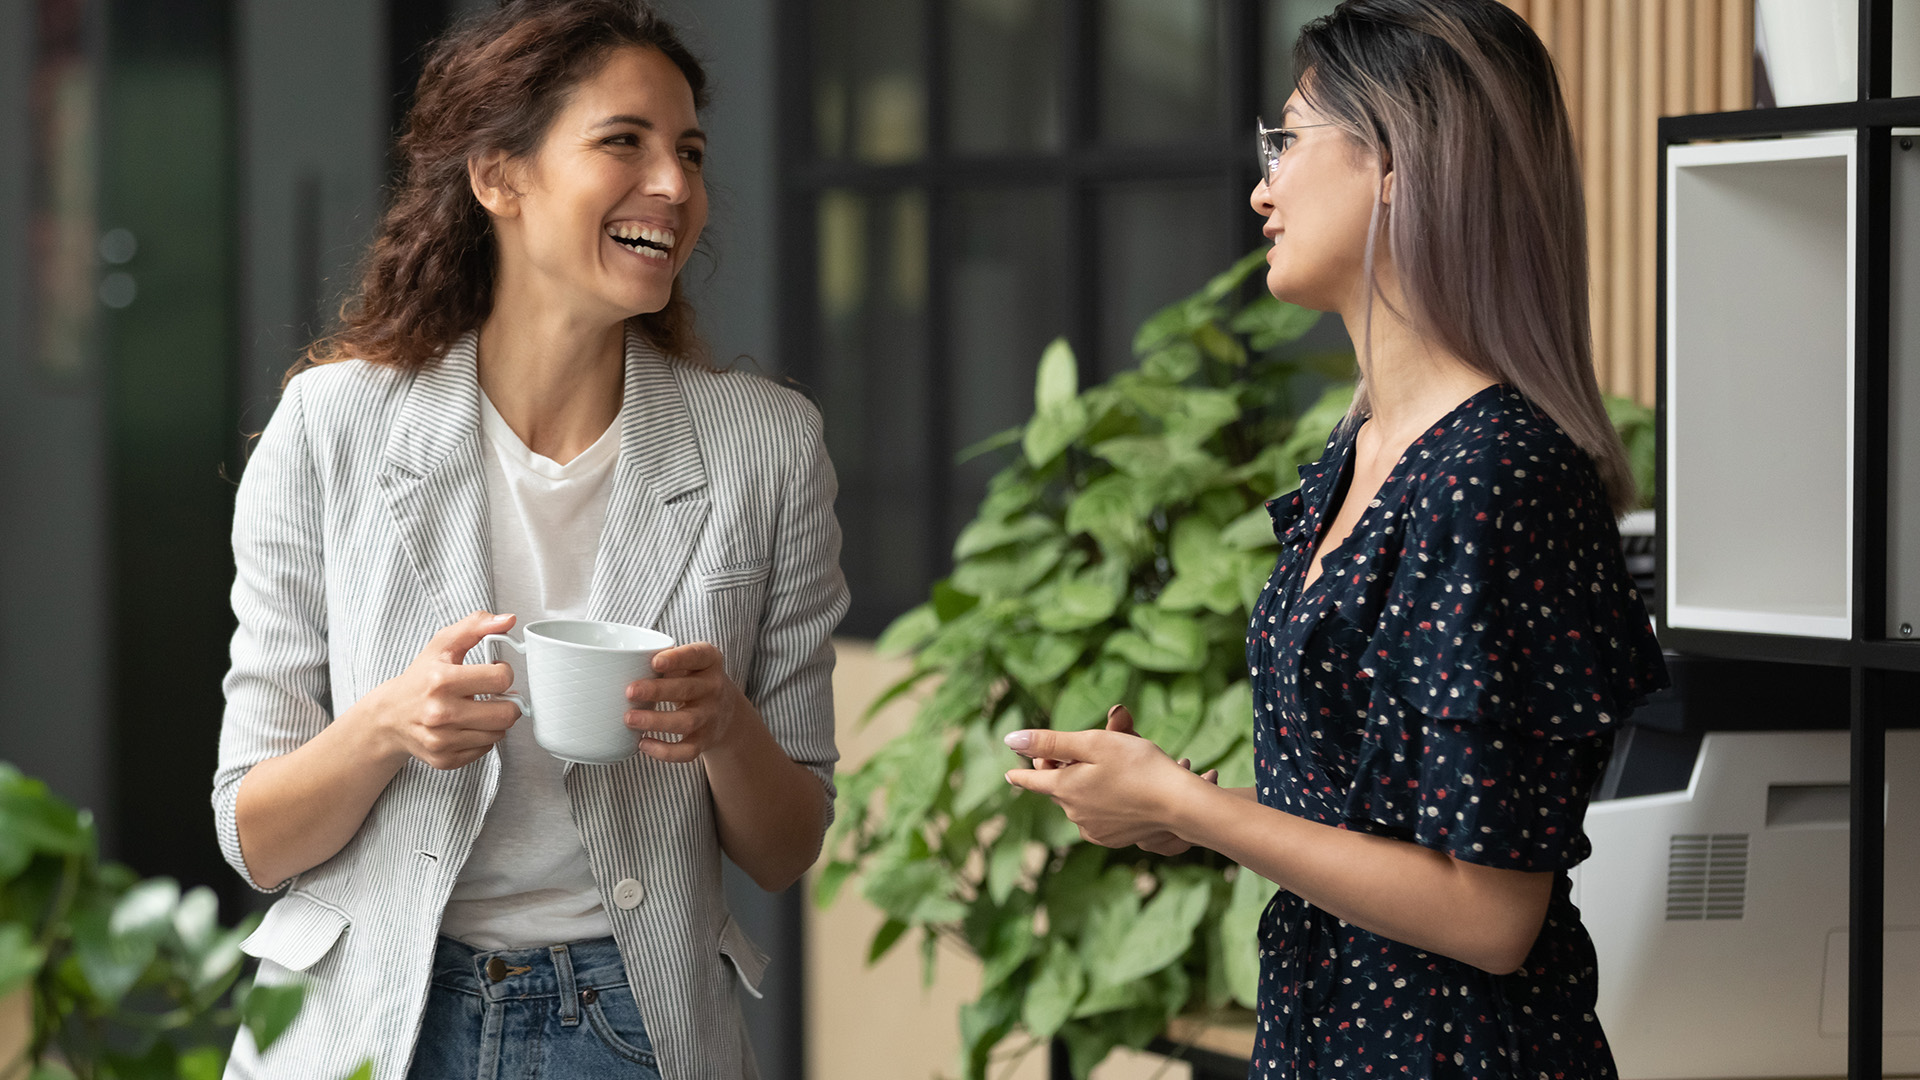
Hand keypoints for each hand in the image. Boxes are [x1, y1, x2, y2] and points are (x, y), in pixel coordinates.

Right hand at [361, 611, 519, 769]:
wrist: (389, 716)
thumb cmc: (421, 677)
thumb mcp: (443, 644)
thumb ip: (476, 626)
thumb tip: (508, 620)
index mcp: (441, 680)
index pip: (501, 679)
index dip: (503, 673)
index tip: (493, 672)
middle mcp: (440, 712)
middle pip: (506, 714)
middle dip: (507, 702)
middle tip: (494, 695)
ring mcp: (441, 739)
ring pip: (498, 734)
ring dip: (495, 721)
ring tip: (479, 709)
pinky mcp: (444, 759)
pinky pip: (485, 750)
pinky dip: (482, 738)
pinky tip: (468, 726)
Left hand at [624, 642, 748, 761]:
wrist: (726, 711)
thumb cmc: (693, 679)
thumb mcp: (689, 663)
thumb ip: (665, 660)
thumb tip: (619, 666)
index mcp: (709, 661)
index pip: (698, 655)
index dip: (678, 658)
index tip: (655, 661)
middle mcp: (713, 687)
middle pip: (687, 689)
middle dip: (657, 691)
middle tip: (629, 691)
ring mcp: (710, 716)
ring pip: (686, 722)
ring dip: (656, 721)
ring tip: (629, 719)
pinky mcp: (705, 740)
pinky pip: (687, 751)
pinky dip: (665, 751)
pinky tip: (643, 744)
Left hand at [1003, 706, 1217, 851]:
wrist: (1176, 803)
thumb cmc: (1138, 765)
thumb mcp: (1092, 743)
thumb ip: (1050, 741)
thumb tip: (1010, 739)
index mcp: (1064, 787)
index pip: (1033, 780)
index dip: (1021, 773)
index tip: (1010, 774)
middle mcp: (1072, 813)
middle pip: (1059, 788)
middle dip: (1066, 770)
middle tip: (1085, 752)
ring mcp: (1091, 829)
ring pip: (1078, 803)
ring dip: (1085, 788)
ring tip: (1112, 772)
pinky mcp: (1110, 838)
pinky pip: (1095, 818)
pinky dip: (1100, 805)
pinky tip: (1121, 795)